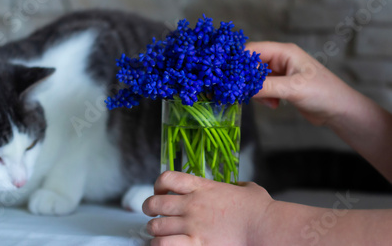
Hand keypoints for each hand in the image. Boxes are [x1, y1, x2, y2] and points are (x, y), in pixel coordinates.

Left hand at [143, 171, 273, 245]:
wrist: (267, 228)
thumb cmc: (261, 209)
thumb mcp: (246, 189)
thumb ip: (236, 187)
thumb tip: (237, 188)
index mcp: (202, 187)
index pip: (167, 178)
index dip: (158, 185)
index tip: (160, 192)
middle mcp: (192, 204)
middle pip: (155, 203)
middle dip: (149, 209)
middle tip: (152, 215)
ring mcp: (193, 225)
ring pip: (156, 226)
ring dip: (154, 231)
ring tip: (157, 235)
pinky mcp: (197, 244)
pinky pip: (164, 244)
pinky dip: (159, 245)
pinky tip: (162, 245)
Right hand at [246, 42, 356, 125]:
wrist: (340, 111)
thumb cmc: (323, 93)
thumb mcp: (292, 88)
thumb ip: (265, 86)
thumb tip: (240, 87)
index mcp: (284, 52)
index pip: (252, 50)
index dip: (239, 61)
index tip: (228, 76)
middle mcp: (281, 59)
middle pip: (251, 64)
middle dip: (247, 79)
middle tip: (245, 93)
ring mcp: (281, 72)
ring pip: (255, 78)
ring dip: (257, 91)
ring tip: (269, 102)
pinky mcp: (282, 85)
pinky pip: (262, 88)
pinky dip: (264, 97)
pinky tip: (274, 105)